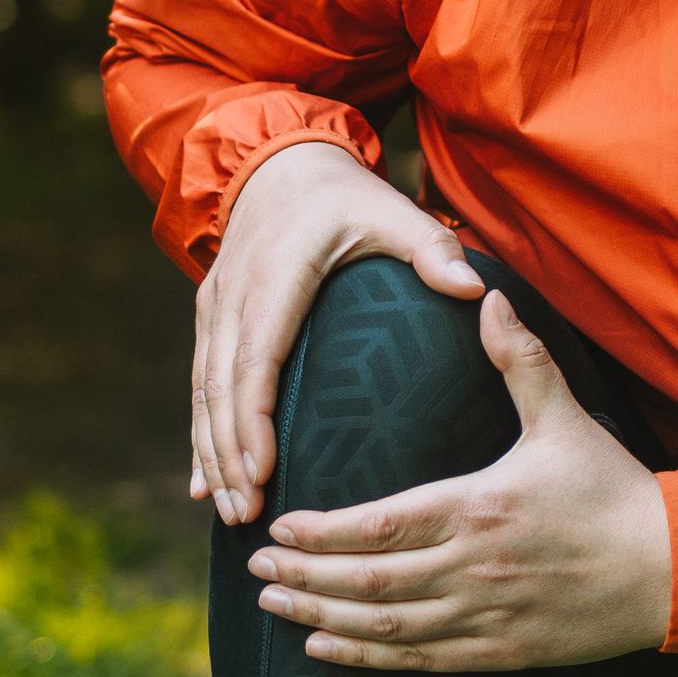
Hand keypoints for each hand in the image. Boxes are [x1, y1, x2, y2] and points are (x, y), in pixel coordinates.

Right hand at [192, 140, 481, 525]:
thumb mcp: (392, 213)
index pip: (257, 357)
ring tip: (229, 510)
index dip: (254, 419)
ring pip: (204, 392)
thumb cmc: (345, 197)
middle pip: (222, 388)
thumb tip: (476, 290)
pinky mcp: (211, 317)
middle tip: (248, 512)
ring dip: (212, 454)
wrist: (281, 164)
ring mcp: (216, 307)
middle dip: (229, 455)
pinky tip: (206, 483)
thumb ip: (433, 250)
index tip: (264, 470)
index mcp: (277, 275)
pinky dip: (201, 435)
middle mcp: (235, 294)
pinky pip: (201, 384)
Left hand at [247, 291, 671, 671]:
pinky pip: (419, 660)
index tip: (279, 528)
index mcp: (478, 508)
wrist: (673, 569)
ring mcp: (484, 616)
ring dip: (321, 619)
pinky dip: (366, 656)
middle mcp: (472, 568)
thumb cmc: (614, 492)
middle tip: (255, 569)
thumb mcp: (564, 418)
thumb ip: (519, 360)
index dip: (321, 533)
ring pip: (384, 625)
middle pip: (368, 580)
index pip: (379, 526)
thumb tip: (487, 295)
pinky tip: (325, 651)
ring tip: (272, 608)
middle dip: (303, 577)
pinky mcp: (500, 651)